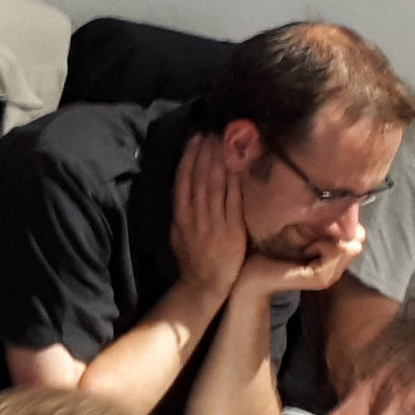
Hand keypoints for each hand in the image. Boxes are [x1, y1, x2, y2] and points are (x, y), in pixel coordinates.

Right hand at [170, 136, 249, 298]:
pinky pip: (234, 199)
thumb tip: (182, 184)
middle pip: (201, 178)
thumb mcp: (178, 233)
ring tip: (222, 140)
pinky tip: (236, 164)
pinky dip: (234, 180)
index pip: (184, 180)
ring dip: (219, 160)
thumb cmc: (192, 258)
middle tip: (211, 130)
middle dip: (206, 152)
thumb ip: (181, 210)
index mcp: (181, 217)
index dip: (189, 156)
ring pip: (216, 184)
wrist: (207, 284)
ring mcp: (216, 222)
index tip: (194, 137)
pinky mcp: (233, 228)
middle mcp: (197, 217)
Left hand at [236, 231, 363, 300]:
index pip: (359, 233)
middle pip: (359, 238)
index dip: (342, 222)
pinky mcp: (321, 278)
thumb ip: (318, 223)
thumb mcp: (296, 230)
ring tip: (307, 243)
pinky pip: (336, 250)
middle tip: (312, 235)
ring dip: (329, 236)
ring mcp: (330, 275)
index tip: (316, 226)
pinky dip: (321, 243)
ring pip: (351, 245)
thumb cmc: (267, 249)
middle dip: (339, 229)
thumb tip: (339, 203)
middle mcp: (336, 269)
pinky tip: (305, 249)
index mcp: (330, 258)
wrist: (250, 275)